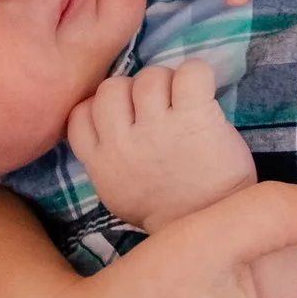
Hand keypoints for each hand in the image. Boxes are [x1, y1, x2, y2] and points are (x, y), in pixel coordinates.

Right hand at [66, 59, 254, 228]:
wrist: (217, 225)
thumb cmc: (170, 210)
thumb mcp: (119, 194)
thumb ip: (106, 161)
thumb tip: (106, 128)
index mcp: (102, 163)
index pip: (80, 114)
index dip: (102, 108)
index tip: (124, 116)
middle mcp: (124, 143)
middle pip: (112, 87)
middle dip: (134, 91)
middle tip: (158, 106)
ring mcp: (158, 129)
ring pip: (149, 76)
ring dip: (168, 82)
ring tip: (183, 100)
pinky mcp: (194, 118)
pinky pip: (190, 72)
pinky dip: (197, 73)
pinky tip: (204, 89)